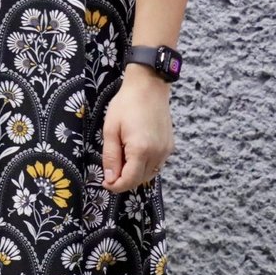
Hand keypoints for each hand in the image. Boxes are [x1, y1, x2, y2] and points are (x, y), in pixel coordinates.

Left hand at [101, 70, 173, 191]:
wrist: (148, 88)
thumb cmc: (126, 105)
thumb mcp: (111, 130)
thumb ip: (111, 156)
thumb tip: (110, 179)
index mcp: (141, 150)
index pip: (129, 180)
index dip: (116, 186)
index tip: (105, 184)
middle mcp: (157, 154)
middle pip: (140, 180)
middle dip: (124, 180)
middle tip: (110, 172)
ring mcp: (166, 151)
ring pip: (149, 174)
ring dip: (135, 174)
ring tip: (121, 160)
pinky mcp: (169, 147)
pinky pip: (156, 165)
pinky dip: (145, 166)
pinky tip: (134, 155)